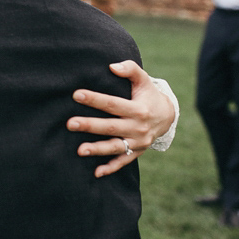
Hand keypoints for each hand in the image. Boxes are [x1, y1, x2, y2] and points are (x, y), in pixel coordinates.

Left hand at [67, 60, 175, 177]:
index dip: (95, 99)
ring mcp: (137, 142)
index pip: (113, 104)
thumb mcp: (143, 80)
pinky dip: (110, 168)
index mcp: (138, 109)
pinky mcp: (136, 152)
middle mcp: (138, 127)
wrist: (167, 116)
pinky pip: (123, 162)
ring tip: (79, 150)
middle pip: (110, 127)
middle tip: (70, 123)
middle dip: (90, 125)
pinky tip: (96, 172)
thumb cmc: (148, 94)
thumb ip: (130, 69)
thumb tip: (112, 66)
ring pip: (115, 147)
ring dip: (97, 149)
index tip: (76, 95)